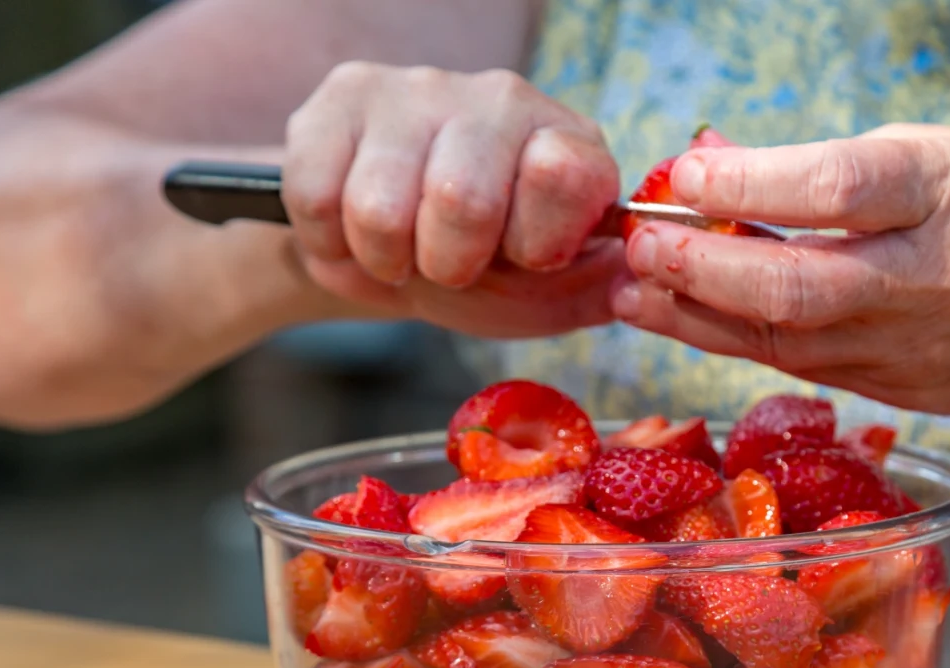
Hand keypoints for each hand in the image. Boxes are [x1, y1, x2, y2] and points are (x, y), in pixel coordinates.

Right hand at [283, 63, 624, 337]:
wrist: (397, 256)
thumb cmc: (488, 273)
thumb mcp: (552, 294)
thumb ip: (601, 290)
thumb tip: (632, 280)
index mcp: (566, 144)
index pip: (561, 175)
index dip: (535, 245)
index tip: (524, 260)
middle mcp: (498, 99)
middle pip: (461, 199)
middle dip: (448, 266)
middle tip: (450, 269)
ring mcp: (416, 91)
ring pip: (379, 207)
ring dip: (386, 261)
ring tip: (401, 256)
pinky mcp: (339, 100)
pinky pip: (317, 198)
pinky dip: (331, 249)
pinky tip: (355, 240)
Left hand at [612, 124, 949, 415]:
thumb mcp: (943, 155)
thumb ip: (834, 169)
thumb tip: (712, 172)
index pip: (837, 189)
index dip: (747, 184)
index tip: (679, 173)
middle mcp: (935, 280)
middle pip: (799, 288)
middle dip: (701, 270)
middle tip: (633, 246)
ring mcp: (920, 350)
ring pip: (788, 342)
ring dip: (698, 319)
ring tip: (631, 292)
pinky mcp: (906, 392)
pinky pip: (806, 366)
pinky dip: (739, 342)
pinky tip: (689, 319)